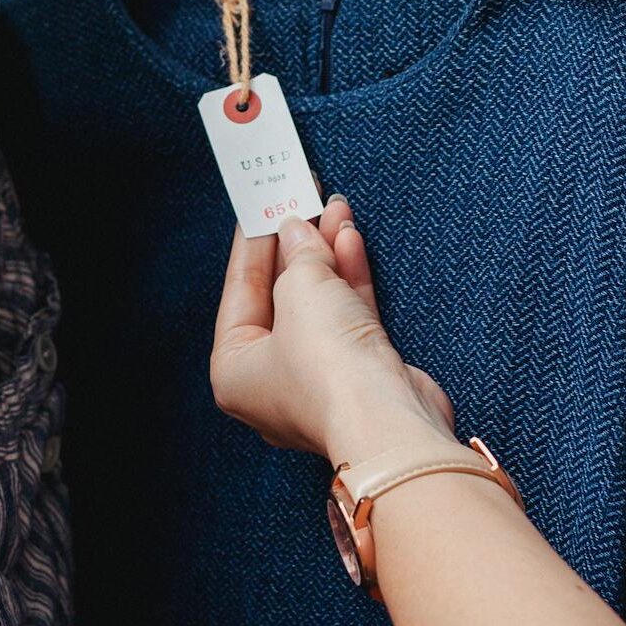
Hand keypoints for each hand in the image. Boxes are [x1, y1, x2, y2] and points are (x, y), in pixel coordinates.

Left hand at [211, 195, 456, 465]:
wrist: (389, 423)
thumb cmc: (328, 371)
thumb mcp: (300, 292)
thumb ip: (298, 256)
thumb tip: (298, 232)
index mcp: (235, 370)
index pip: (239, 292)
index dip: (252, 245)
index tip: (261, 207)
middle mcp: (272, 379)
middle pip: (279, 297)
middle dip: (294, 247)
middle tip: (301, 202)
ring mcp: (318, 378)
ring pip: (318, 304)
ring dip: (326, 256)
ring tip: (334, 210)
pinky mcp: (360, 374)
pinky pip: (348, 316)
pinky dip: (349, 279)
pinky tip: (351, 240)